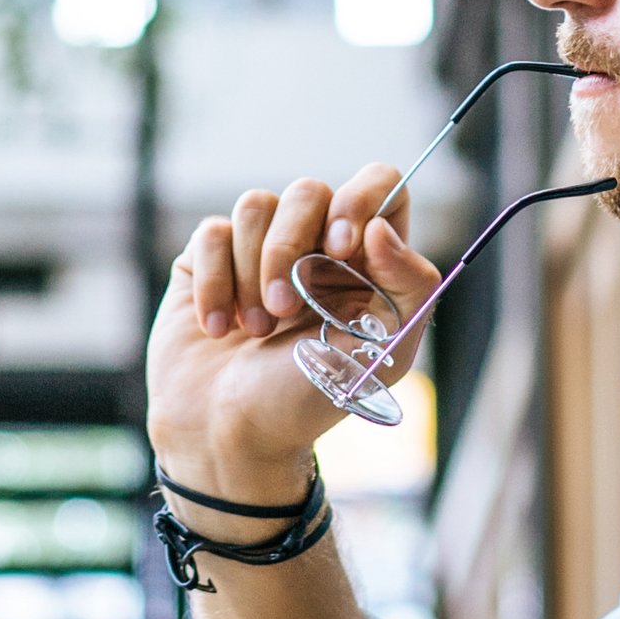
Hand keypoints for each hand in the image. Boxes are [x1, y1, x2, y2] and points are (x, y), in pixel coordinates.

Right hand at [146, 161, 441, 495]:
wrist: (226, 436)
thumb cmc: (308, 401)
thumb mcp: (382, 355)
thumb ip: (409, 288)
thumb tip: (382, 227)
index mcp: (367, 260)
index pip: (380, 182)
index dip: (361, 199)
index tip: (341, 247)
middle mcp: (315, 244)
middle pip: (309, 190)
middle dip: (290, 250)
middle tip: (285, 312)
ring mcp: (259, 247)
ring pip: (256, 204)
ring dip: (252, 273)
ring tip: (253, 332)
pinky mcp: (209, 258)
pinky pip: (212, 231)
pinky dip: (215, 283)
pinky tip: (218, 327)